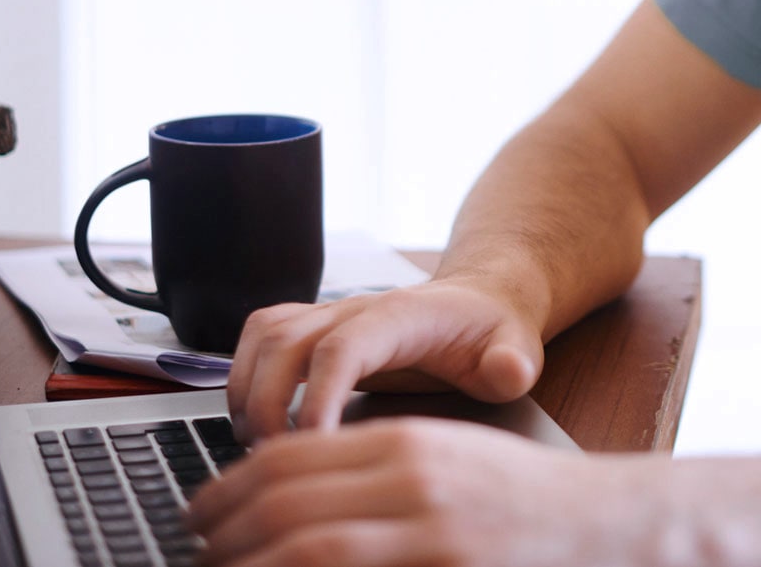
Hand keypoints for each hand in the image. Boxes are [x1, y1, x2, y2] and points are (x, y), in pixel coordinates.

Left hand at [187, 417, 663, 566]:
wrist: (613, 526)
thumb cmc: (529, 503)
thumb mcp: (448, 461)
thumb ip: (376, 469)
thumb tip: (291, 495)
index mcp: (407, 442)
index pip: (288, 456)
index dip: (229, 488)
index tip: (203, 513)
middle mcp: (412, 480)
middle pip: (283, 501)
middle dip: (222, 534)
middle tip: (197, 551)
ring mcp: (428, 534)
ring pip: (303, 545)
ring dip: (248, 562)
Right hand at [227, 280, 544, 438]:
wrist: (480, 300)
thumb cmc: (491, 332)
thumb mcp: (517, 348)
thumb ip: (512, 363)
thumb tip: (505, 371)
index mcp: (402, 315)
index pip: (343, 346)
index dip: (318, 394)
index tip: (313, 443)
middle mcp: (357, 308)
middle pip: (286, 339)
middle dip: (267, 400)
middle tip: (274, 459)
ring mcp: (331, 314)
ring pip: (264, 334)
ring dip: (246, 388)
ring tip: (256, 445)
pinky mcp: (315, 327)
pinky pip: (261, 337)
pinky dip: (243, 375)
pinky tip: (253, 422)